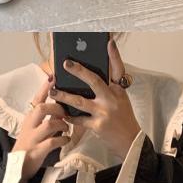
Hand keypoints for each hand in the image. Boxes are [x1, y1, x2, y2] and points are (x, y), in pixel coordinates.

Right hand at [14, 79, 68, 182]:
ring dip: (61, 124)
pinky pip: (52, 142)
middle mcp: (30, 125)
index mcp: (30, 118)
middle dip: (56, 107)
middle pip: (41, 108)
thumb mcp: (37, 128)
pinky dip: (63, 140)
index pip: (37, 99)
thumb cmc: (31, 144)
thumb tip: (63, 107)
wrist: (18, 166)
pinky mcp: (37, 151)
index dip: (45, 88)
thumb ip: (48, 118)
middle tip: (65, 112)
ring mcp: (33, 138)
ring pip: (48, 124)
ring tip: (67, 127)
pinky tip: (67, 140)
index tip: (53, 76)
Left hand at [58, 39, 139, 163]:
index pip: (118, 69)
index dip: (114, 55)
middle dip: (79, 71)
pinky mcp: (98, 126)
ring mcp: (104, 112)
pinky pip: (79, 119)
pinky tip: (60, 113)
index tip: (109, 42)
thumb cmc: (123, 117)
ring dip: (64, 96)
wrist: (129, 140)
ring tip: (53, 91)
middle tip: (65, 63)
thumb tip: (88, 75)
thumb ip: (108, 87)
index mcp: (118, 89)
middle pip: (94, 81)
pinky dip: (69, 116)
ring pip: (80, 101)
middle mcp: (112, 98)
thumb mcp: (120, 98)